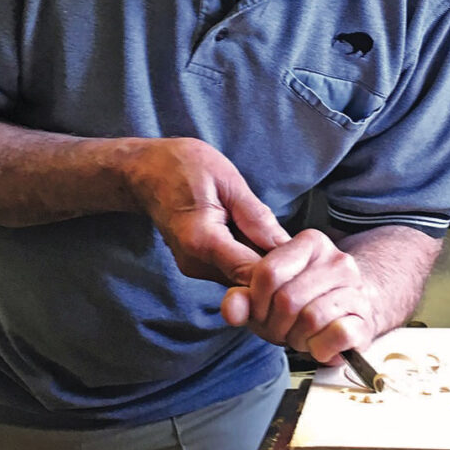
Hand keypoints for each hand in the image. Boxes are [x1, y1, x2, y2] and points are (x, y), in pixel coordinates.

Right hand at [125, 137, 287, 285]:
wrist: (145, 171)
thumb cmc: (183, 167)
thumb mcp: (227, 180)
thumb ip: (255, 215)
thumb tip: (285, 245)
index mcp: (202, 240)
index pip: (251, 273)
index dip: (281, 273)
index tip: (304, 263)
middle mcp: (195, 263)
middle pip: (248, 282)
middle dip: (276, 271)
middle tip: (300, 252)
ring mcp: (194, 268)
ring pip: (241, 279)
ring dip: (263, 265)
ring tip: (279, 241)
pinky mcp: (197, 266)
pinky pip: (232, 270)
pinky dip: (249, 259)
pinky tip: (258, 240)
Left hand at [220, 229, 376, 363]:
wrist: (347, 313)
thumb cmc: (301, 302)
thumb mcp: (264, 297)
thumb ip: (241, 299)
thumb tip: (231, 310)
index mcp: (310, 243)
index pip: (268, 273)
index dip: (257, 301)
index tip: (261, 311)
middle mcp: (337, 260)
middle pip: (287, 299)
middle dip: (276, 324)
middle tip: (280, 329)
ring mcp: (355, 288)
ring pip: (311, 318)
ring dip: (297, 338)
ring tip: (299, 335)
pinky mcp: (365, 318)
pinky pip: (337, 335)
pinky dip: (321, 348)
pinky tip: (318, 344)